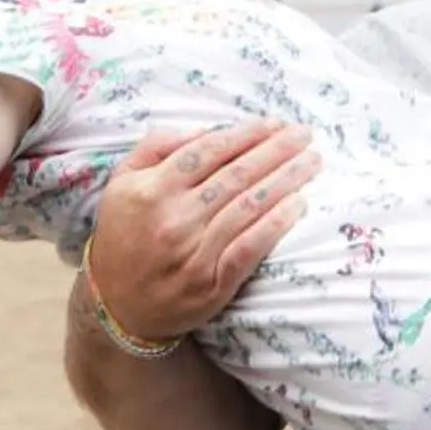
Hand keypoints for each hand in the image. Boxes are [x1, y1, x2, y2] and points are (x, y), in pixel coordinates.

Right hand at [83, 120, 318, 339]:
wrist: (118, 306)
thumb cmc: (125, 235)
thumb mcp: (122, 182)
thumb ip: (156, 146)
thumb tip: (204, 130)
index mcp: (152, 190)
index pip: (209, 151)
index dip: (246, 134)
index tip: (274, 123)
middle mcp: (175, 218)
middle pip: (236, 175)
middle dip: (276, 150)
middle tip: (304, 134)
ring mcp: (194, 252)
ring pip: (249, 206)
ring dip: (286, 180)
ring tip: (312, 161)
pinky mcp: (212, 283)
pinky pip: (251, 247)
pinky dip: (277, 224)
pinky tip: (299, 203)